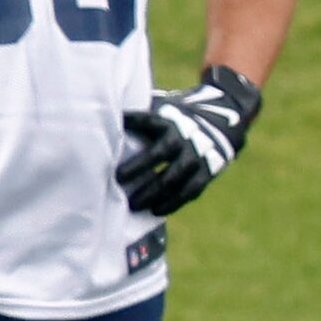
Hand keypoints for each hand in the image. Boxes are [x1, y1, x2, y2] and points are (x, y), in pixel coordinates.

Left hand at [118, 64, 261, 215]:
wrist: (221, 123)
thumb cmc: (174, 120)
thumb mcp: (160, 110)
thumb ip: (136, 117)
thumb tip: (99, 120)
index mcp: (167, 120)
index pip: (146, 121)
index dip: (131, 124)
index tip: (113, 133)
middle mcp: (182, 137)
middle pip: (159, 153)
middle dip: (138, 168)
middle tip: (117, 180)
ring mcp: (196, 156)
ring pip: (173, 177)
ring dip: (153, 192)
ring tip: (134, 204)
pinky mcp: (206, 172)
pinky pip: (189, 191)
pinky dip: (173, 202)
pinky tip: (156, 211)